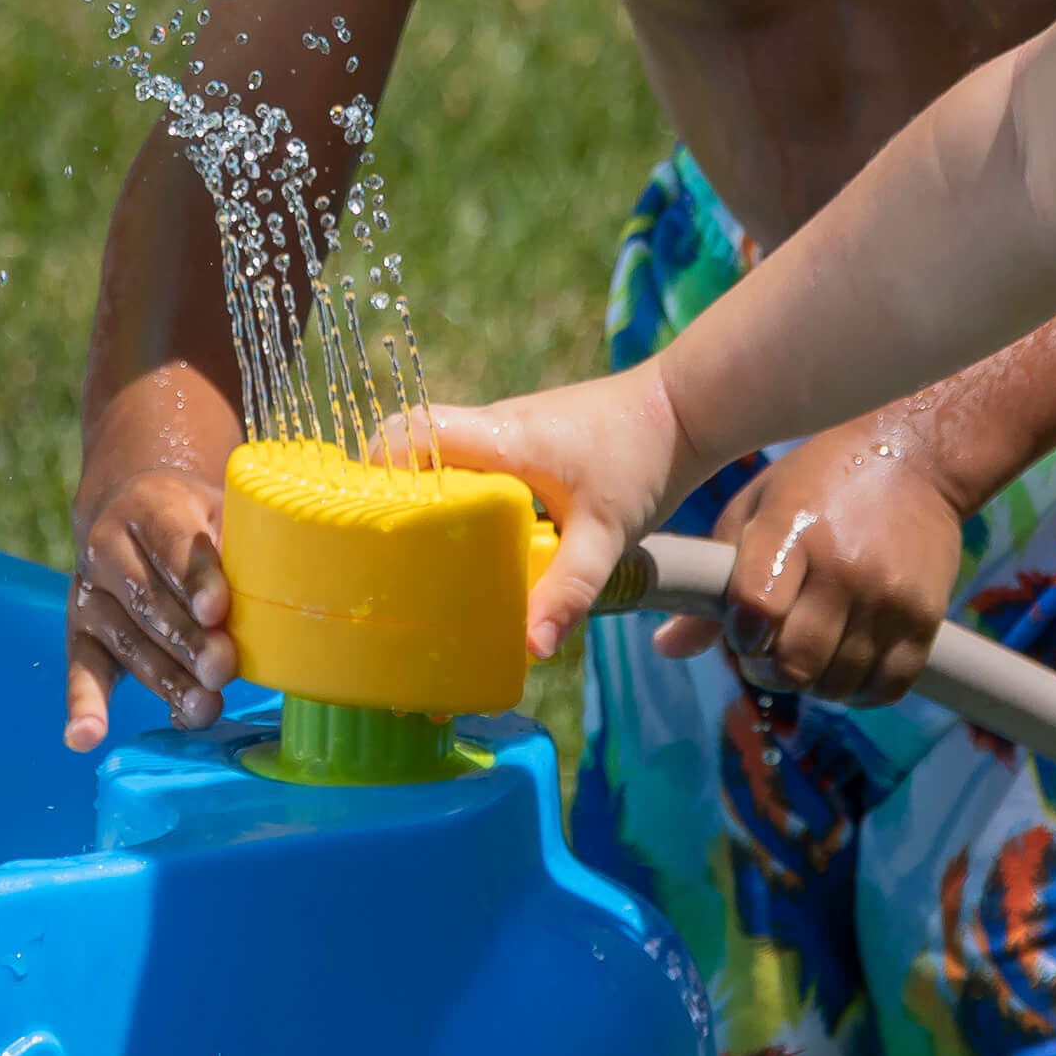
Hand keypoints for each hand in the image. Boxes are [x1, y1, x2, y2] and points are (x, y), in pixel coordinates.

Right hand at [65, 456, 234, 744]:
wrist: (135, 511)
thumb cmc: (198, 520)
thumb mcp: (221, 512)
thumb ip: (238, 549)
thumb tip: (280, 593)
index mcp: (150, 505)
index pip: (173, 544)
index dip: (196, 580)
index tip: (217, 611)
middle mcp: (108, 548)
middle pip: (150, 601)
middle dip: (188, 640)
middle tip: (223, 668)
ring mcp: (90, 594)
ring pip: (129, 642)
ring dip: (165, 679)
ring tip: (202, 707)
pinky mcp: (80, 636)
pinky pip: (82, 673)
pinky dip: (84, 707)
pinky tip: (87, 736)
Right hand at [404, 367, 689, 661]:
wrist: (687, 409)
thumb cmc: (644, 458)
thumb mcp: (605, 534)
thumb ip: (568, 590)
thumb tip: (531, 646)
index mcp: (499, 437)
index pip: (409, 433)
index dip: (375, 469)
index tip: (368, 518)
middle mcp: (495, 424)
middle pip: (412, 443)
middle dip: (391, 490)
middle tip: (388, 550)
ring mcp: (511, 429)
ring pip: (444, 454)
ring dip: (427, 494)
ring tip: (419, 556)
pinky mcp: (528, 440)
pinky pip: (474, 463)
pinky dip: (462, 494)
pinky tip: (474, 543)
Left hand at [654, 413, 962, 703]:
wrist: (913, 458)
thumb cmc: (817, 485)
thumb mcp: (756, 510)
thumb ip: (712, 579)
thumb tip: (666, 647)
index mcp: (791, 528)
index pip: (756, 609)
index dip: (741, 636)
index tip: (744, 628)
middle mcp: (843, 565)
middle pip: (795, 663)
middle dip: (770, 671)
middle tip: (771, 651)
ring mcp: (889, 595)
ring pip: (837, 684)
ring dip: (814, 682)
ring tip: (810, 650)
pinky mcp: (926, 617)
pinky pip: (886, 688)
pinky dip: (859, 689)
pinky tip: (847, 661)